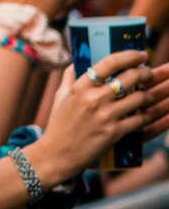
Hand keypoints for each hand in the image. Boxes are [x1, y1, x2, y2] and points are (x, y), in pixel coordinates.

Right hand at [35, 50, 166, 184]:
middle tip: (149, 72)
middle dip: (145, 72)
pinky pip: (139, 120)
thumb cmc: (59, 124)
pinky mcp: (114, 133)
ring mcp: (105, 116)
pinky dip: (148, 115)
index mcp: (80, 86)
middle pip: (129, 78)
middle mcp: (93, 99)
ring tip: (151, 92)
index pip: (109, 63)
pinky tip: (150, 112)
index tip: (140, 55)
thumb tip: (78, 60)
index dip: (129, 56)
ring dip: (150, 94)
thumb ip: (70, 76)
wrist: (57, 154)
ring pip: (138, 98)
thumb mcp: (60, 96)